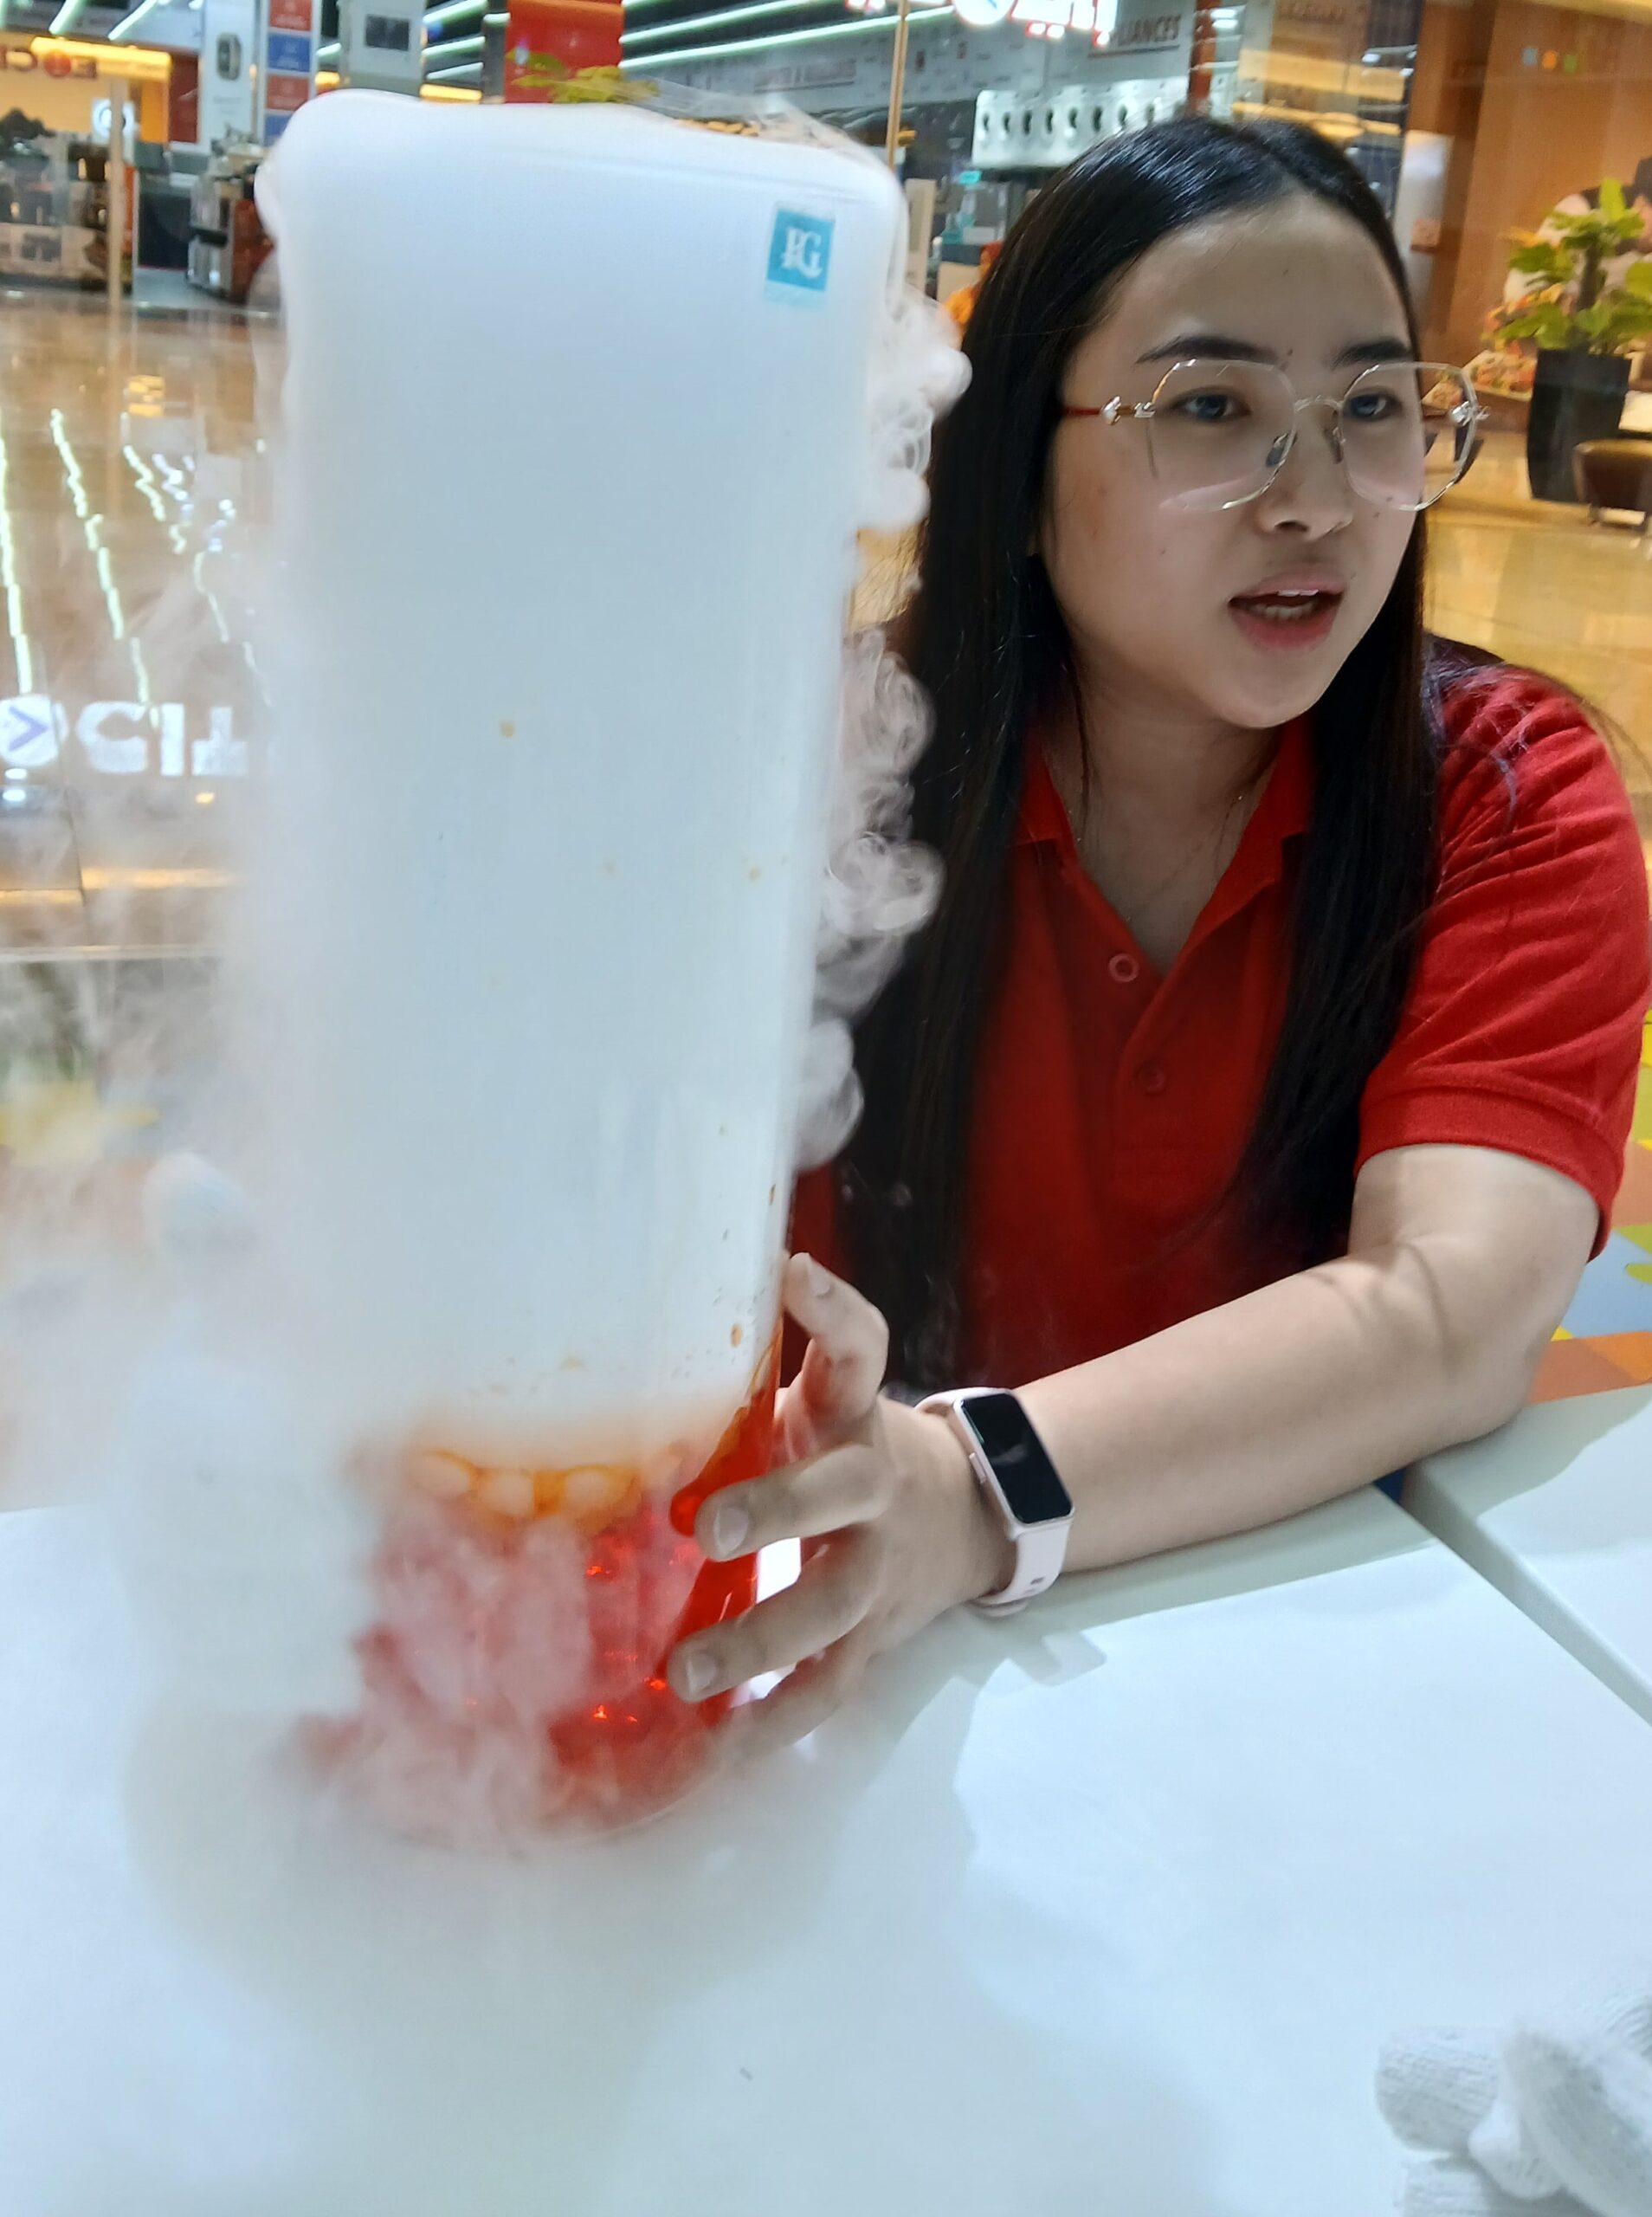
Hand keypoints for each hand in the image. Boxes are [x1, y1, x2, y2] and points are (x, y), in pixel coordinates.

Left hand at [666, 1253, 1012, 1752]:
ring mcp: (876, 1574)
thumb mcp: (827, 1397)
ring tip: (686, 1674)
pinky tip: (713, 1750)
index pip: (861, 1349)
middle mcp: (873, 1491)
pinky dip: (772, 1723)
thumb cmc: (856, 1448)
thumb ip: (761, 1371)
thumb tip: (665, 1309)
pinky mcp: (871, 1640)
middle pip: (838, 1497)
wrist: (970, 1518)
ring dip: (760, 1643)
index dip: (833, 1313)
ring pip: (829, 1613)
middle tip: (707, 1528)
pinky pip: (824, 1690)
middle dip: (778, 1512)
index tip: (795, 1276)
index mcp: (855, 1418)